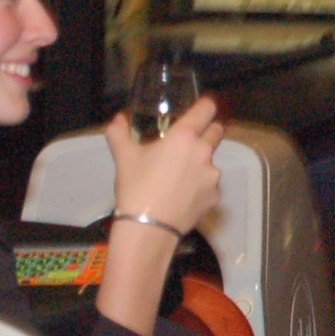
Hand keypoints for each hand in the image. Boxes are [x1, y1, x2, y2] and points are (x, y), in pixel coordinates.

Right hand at [105, 94, 225, 234]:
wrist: (148, 229)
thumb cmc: (136, 188)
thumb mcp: (123, 157)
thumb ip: (119, 133)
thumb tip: (118, 119)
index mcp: (185, 137)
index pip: (207, 108)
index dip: (205, 106)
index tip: (200, 108)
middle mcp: (204, 151)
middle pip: (216, 131)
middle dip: (206, 132)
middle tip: (188, 142)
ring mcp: (213, 175)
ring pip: (212, 160)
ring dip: (200, 162)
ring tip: (178, 176)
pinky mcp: (216, 195)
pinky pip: (210, 184)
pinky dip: (200, 185)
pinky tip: (182, 195)